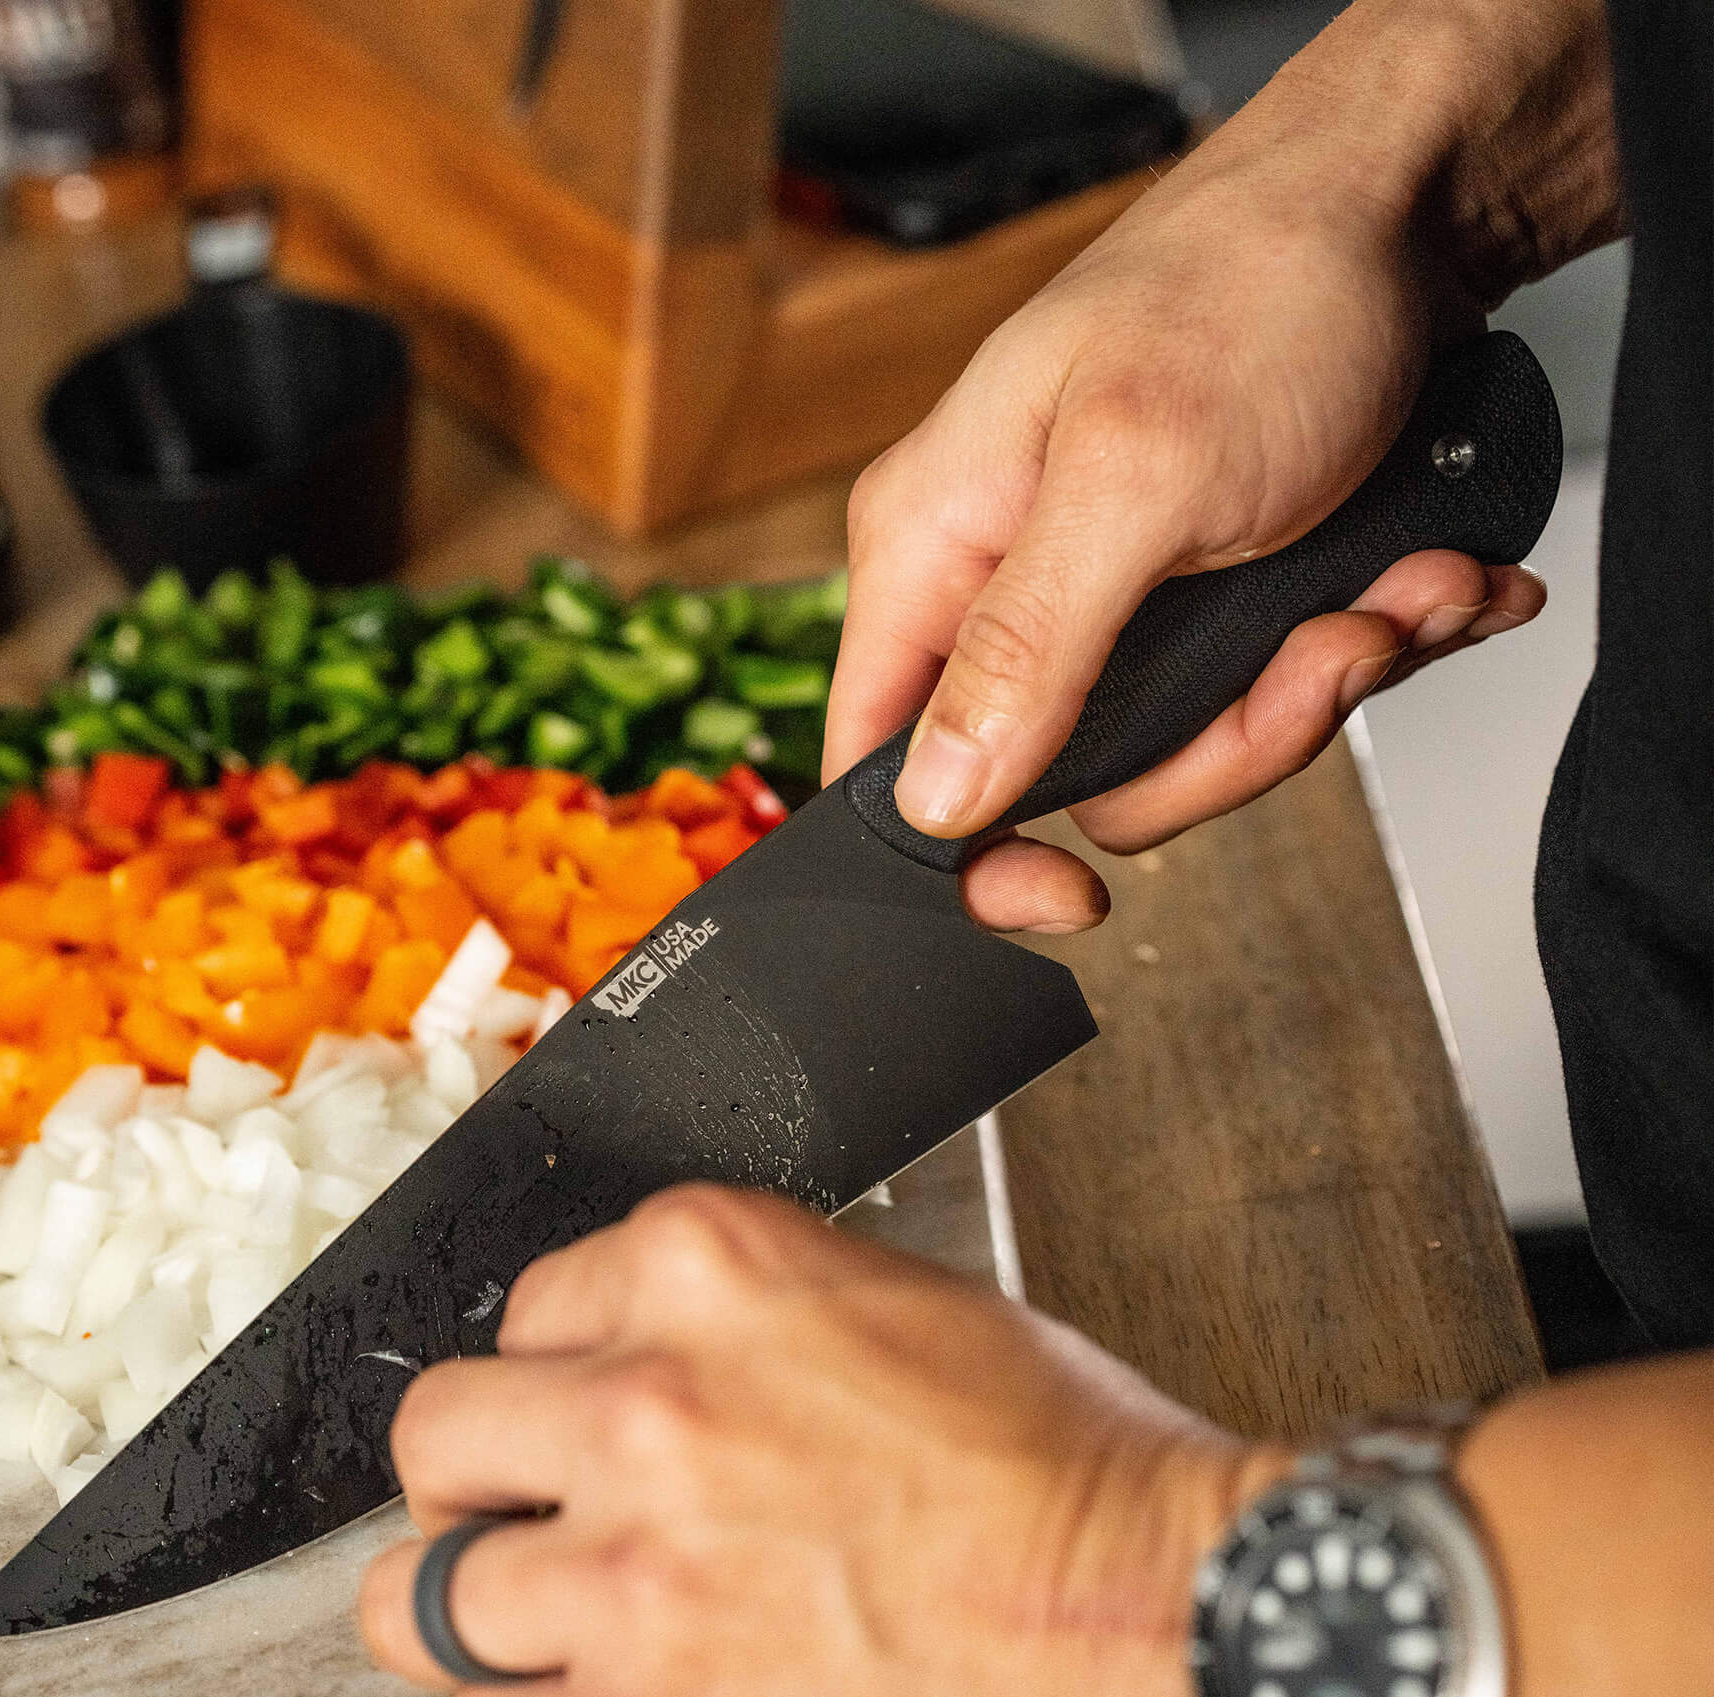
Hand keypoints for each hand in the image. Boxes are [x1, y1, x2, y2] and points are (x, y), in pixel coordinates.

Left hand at [359, 1187, 1334, 1696]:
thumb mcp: (912, 1312)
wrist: (1188, 1640)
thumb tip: (661, 1366)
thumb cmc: (1088, 1480)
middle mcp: (646, 1403)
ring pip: (419, 1601)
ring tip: (553, 1632)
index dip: (563, 1378)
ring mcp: (630, 1572)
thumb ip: (752, 1326)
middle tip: (537, 1521)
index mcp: (714, 1268)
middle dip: (485, 1482)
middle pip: (440, 1437)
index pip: (532, 1308)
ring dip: (482, 1616)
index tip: (588, 1422)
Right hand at [824, 0, 1618, 933]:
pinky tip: (1408, 579)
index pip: (880, 764)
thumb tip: (936, 799)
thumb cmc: (1254, 286)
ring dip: (1314, 686)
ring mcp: (1106, 600)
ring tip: (1388, 590)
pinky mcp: (1197, 602)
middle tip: (1313, 654)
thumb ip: (1026, 648)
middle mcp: (1003, 586)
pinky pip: (1257, 698)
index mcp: (933, 549)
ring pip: (1183, 752)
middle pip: (1069, 782)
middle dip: (1223, 741)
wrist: (1405, 208)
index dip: (964, 851)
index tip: (1066, 897)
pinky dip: (1355, 652)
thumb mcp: (1135, 476)